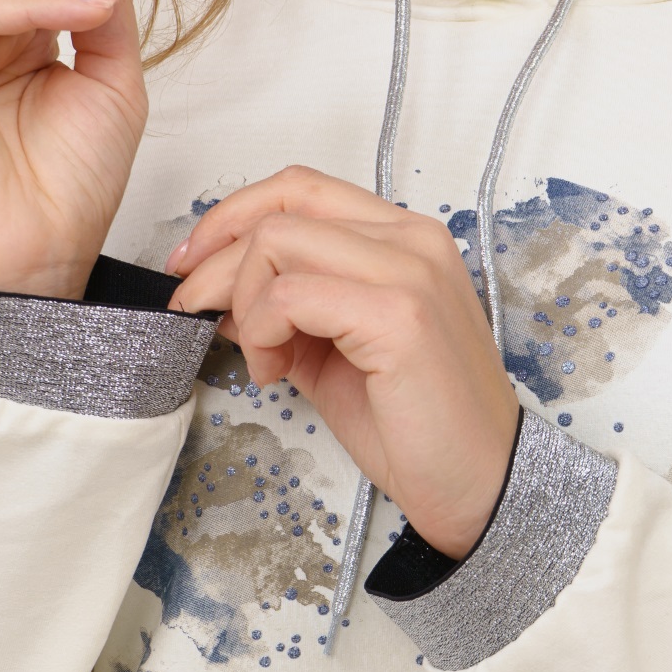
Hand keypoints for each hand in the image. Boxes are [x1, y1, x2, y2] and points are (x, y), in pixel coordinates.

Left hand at [167, 167, 519, 558]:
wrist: (479, 484)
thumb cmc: (419, 428)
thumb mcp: (333, 355)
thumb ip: (285, 314)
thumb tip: (216, 294)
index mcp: (405, 239)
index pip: (302, 188)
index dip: (232, 217)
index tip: (192, 262)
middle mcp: (413, 240)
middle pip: (281, 207)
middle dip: (216, 259)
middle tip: (192, 307)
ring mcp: (409, 272)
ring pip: (278, 242)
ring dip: (245, 303)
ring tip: (264, 359)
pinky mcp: (398, 315)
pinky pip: (289, 297)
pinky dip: (262, 333)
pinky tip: (278, 372)